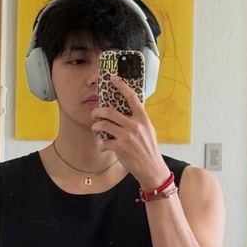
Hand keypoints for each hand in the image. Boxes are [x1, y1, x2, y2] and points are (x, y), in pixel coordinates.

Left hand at [90, 74, 169, 191]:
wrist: (152, 168)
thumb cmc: (149, 149)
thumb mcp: (149, 130)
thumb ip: (139, 120)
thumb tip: (129, 110)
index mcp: (142, 119)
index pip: (131, 97)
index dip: (121, 85)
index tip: (113, 79)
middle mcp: (135, 125)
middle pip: (109, 112)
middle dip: (97, 112)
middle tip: (94, 114)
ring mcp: (127, 136)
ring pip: (103, 125)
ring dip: (96, 127)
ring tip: (96, 129)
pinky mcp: (120, 147)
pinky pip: (104, 142)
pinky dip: (102, 145)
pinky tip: (104, 147)